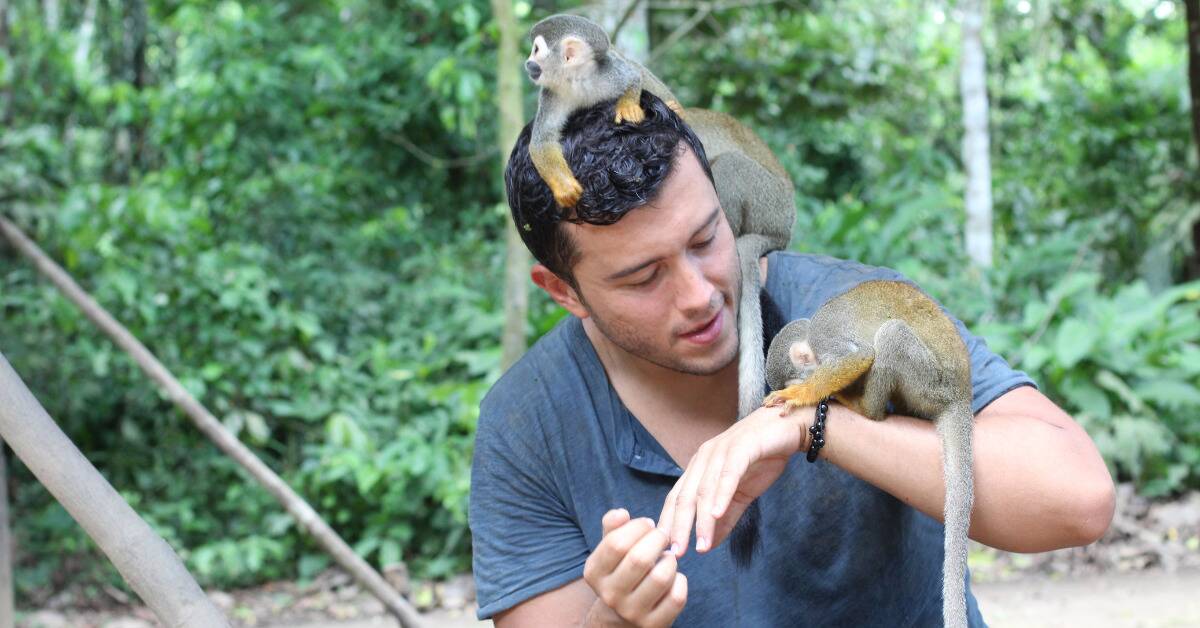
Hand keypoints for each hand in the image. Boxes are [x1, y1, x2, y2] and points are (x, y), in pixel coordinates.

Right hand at [582, 509, 687, 627]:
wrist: (621, 616)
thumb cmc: (620, 571)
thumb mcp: (609, 549)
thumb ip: (612, 526)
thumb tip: (622, 513)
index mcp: (594, 573)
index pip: (616, 544)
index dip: (638, 527)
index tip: (648, 524)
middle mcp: (610, 595)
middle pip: (639, 559)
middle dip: (657, 539)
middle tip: (662, 536)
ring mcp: (632, 613)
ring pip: (661, 578)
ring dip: (669, 560)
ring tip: (666, 557)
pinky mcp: (654, 625)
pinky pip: (677, 597)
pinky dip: (680, 581)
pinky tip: (673, 577)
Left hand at [658, 405, 809, 556]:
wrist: (787, 428)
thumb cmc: (761, 458)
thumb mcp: (741, 494)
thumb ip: (725, 518)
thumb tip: (708, 545)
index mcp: (699, 468)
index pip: (676, 498)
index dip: (670, 523)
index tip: (666, 549)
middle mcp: (704, 459)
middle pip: (685, 496)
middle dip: (679, 526)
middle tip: (677, 552)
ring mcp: (720, 452)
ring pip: (705, 489)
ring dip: (702, 520)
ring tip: (701, 544)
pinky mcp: (741, 448)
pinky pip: (728, 474)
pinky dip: (722, 495)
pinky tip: (718, 514)